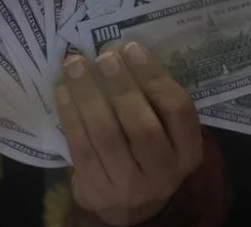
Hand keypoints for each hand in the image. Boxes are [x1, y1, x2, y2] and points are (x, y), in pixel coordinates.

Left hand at [54, 42, 203, 225]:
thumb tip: (121, 48)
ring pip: (106, 135)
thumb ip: (153, 98)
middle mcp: (163, 172)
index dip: (155, 76)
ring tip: (76, 64)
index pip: (178, 110)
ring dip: (88, 94)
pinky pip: (81, 147)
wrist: (128, 202)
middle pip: (142, 126)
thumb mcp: (165, 131)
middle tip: (104, 56)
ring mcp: (129, 185)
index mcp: (188, 150)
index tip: (132, 48)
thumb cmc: (146, 150)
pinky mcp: (97, 189)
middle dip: (121, 86)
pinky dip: (70, 114)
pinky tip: (63, 90)